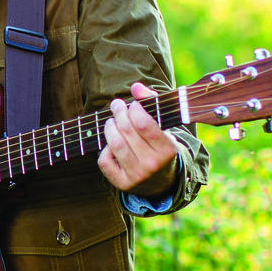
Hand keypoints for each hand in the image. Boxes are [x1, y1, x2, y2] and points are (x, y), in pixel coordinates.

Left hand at [98, 83, 180, 198]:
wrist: (162, 181)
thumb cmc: (160, 146)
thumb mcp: (163, 126)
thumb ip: (151, 102)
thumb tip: (135, 86)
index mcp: (167, 150)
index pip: (143, 124)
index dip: (133, 109)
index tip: (131, 105)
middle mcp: (152, 164)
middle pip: (126, 131)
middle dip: (118, 114)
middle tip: (116, 106)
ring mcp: (137, 176)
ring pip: (114, 145)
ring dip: (109, 128)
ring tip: (111, 122)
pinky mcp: (122, 183)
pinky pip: (105, 162)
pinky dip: (104, 150)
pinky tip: (110, 145)